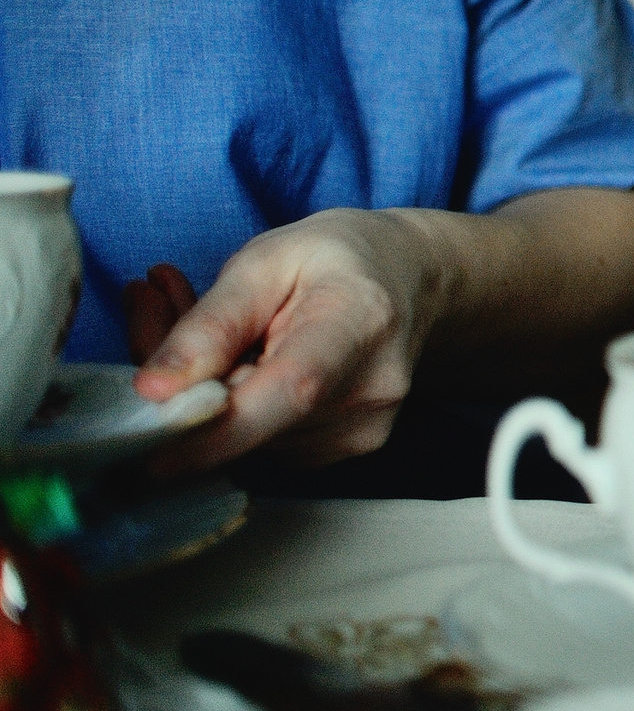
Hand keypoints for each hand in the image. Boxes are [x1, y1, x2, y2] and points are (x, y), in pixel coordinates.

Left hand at [129, 208, 448, 472]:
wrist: (412, 280)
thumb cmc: (341, 258)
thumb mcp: (269, 258)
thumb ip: (212, 322)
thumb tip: (152, 392)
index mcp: (360, 326)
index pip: (288, 392)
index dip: (211, 429)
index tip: (144, 442)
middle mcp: (370, 393)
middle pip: (246, 417)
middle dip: (182, 376)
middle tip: (155, 296)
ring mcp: (360, 431)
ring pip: (242, 434)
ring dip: (202, 389)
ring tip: (201, 318)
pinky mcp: (342, 452)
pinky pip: (258, 441)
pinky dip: (230, 406)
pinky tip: (235, 357)